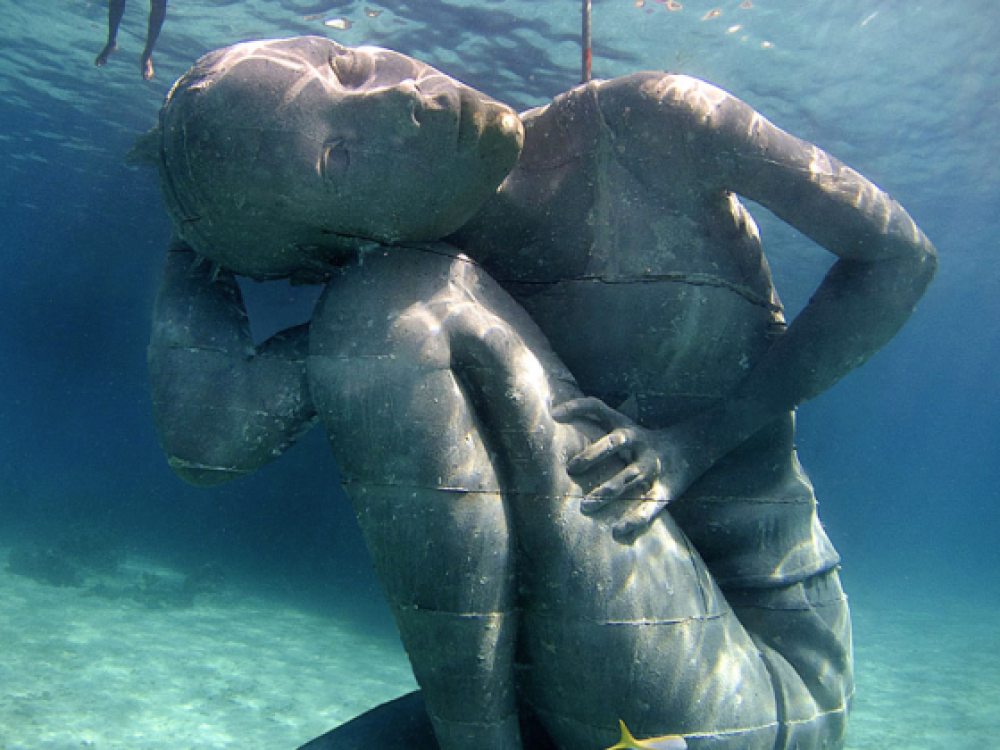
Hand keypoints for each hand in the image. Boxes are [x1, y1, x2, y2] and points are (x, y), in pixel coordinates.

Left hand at [552, 397, 708, 538]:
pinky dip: (635, 520)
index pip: (600, 408)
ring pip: (628, 477)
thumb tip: (554, 415)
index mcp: (627, 427)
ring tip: (585, 506)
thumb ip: (595, 423)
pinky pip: (650, 507)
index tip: (555, 414)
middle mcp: (640, 444)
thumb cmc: (643, 440)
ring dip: (606, 492)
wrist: (694, 448)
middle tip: (571, 469)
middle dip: (592, 455)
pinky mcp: (665, 490)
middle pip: (615, 442)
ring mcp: (653, 467)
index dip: (578, 407)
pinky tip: (618, 531)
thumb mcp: (625, 425)